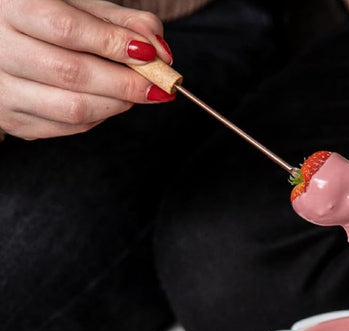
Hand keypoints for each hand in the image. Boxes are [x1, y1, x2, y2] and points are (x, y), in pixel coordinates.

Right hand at [0, 0, 172, 138]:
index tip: (150, 55)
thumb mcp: (77, 5)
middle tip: (159, 85)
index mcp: (11, 6)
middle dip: (125, 82)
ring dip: (116, 103)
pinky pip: (68, 127)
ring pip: (72, 108)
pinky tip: (108, 101)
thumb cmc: (43, 18)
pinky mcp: (13, 120)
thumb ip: (120, 21)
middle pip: (72, 73)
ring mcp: (2, 89)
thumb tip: (159, 49)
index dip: (113, 44)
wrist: (0, 40)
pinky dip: (99, 117)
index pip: (66, 29)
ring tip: (136, 92)